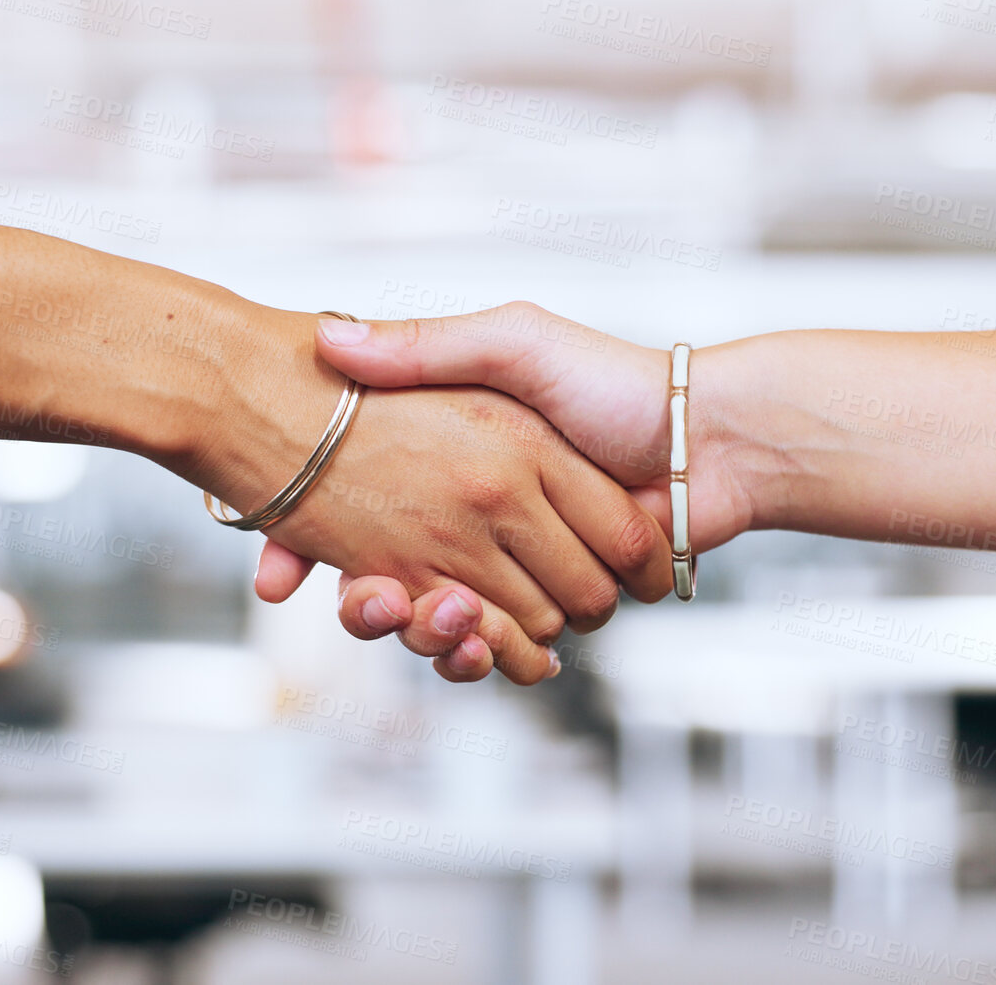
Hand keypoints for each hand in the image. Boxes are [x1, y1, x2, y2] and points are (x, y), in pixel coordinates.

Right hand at [256, 302, 756, 666]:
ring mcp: (515, 568)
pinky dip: (481, 658)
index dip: (312, 543)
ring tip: (431, 619)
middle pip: (390, 584)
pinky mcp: (554, 606)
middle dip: (372, 608)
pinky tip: (476, 647)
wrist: (715, 439)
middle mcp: (477, 522)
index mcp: (456, 466)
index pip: (356, 515)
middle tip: (364, 602)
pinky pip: (499, 648)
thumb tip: (326, 337)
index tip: (281, 571)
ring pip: (439, 625)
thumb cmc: (614, 381)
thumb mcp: (512, 345)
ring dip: (427, 637)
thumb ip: (426, 348)